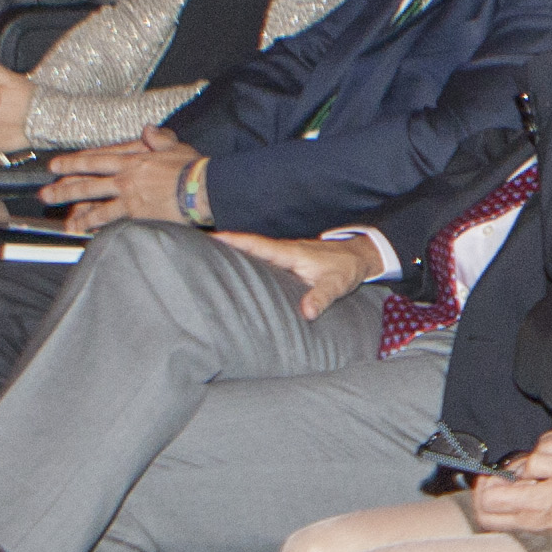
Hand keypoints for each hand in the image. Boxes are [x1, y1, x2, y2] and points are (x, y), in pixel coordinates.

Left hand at [41, 128, 204, 233]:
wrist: (204, 187)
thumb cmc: (192, 167)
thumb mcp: (175, 145)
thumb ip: (158, 138)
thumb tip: (148, 130)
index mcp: (132, 159)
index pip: (94, 159)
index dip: (72, 163)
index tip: (55, 166)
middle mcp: (125, 177)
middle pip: (87, 182)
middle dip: (63, 189)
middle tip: (45, 195)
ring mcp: (129, 197)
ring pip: (95, 204)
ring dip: (76, 212)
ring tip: (64, 220)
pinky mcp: (137, 214)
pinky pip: (110, 220)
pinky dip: (96, 225)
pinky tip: (85, 230)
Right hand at [211, 231, 378, 319]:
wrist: (358, 257)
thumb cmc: (346, 269)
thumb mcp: (337, 284)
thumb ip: (322, 297)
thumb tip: (306, 313)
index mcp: (290, 253)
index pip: (257, 244)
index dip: (235, 241)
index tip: (211, 238)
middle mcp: (282, 251)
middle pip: (248, 246)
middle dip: (223, 245)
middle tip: (193, 248)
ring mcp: (283, 255)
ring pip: (253, 252)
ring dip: (232, 253)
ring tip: (203, 259)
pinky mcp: (285, 261)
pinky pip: (260, 258)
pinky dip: (245, 259)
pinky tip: (232, 269)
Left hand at [464, 460, 551, 533]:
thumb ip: (537, 463)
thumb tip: (519, 469)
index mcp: (535, 504)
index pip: (488, 502)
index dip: (485, 484)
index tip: (495, 472)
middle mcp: (533, 522)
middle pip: (487, 519)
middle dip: (483, 498)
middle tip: (496, 481)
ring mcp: (541, 530)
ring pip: (502, 523)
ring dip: (500, 504)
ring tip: (517, 485)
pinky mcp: (549, 532)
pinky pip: (520, 524)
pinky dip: (516, 509)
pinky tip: (533, 493)